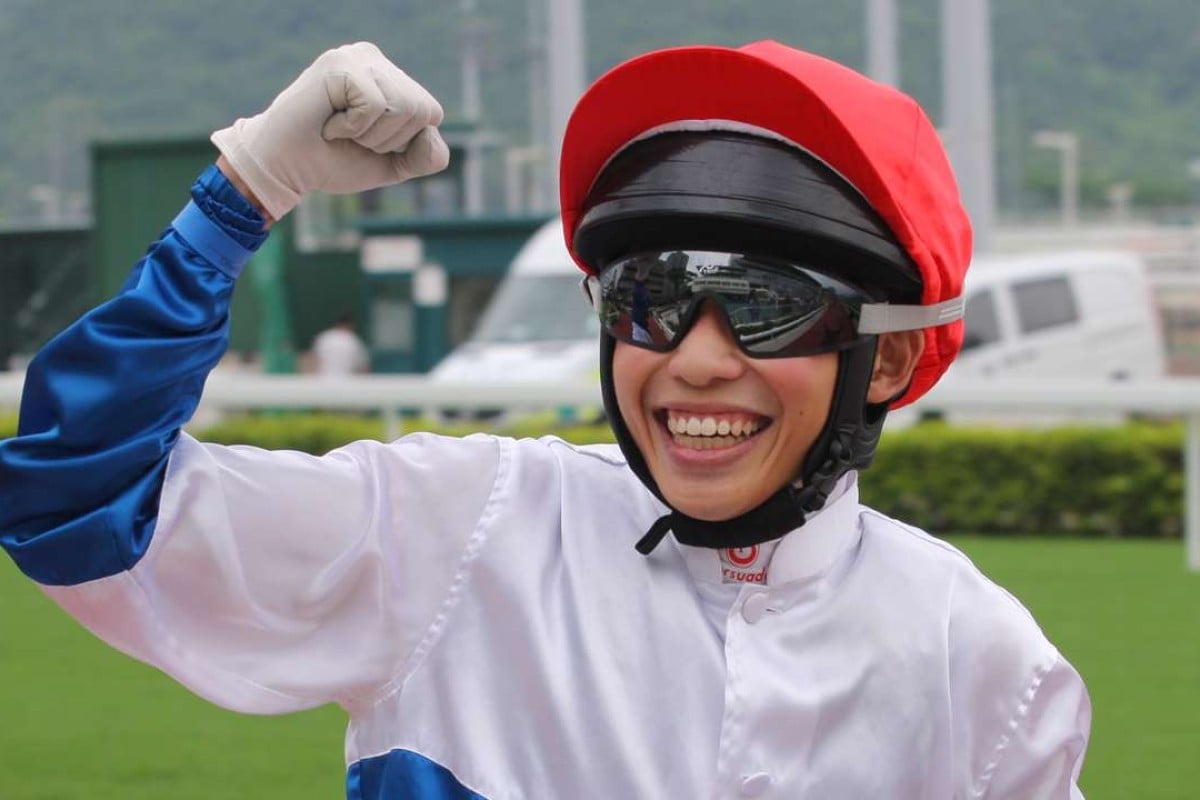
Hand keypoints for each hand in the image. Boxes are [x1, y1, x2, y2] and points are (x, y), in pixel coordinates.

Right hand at [211, 42, 448, 220]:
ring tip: (340, 129)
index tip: (367, 142)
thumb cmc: (333, 161)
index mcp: (390, 78)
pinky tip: (329, 122)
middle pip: (423, 110)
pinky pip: (376, 105)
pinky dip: (353, 127)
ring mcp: (357, 57)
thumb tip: (432, 134)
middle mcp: (376, 60)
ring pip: (403, 107)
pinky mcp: (341, 63)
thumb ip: (424, 157)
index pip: (431, 113)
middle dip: (389, 140)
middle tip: (352, 137)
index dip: (404, 142)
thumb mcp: (390, 164)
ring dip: (371, 135)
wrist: (284, 168)